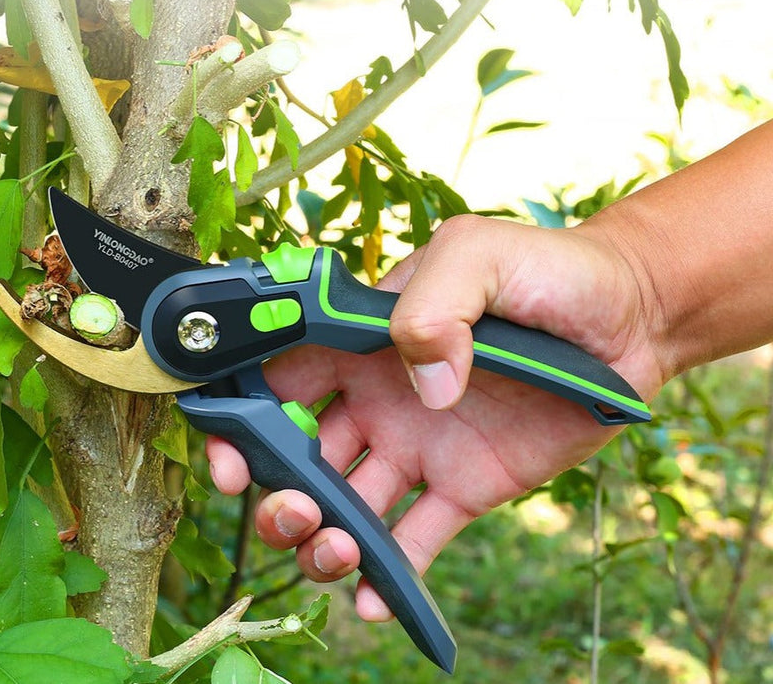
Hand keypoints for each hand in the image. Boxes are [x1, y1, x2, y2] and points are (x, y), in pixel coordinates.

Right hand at [206, 214, 664, 620]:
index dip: (243, 419)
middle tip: (292, 511)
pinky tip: (376, 601)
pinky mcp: (465, 486)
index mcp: (364, 342)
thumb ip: (433, 304)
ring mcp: (420, 446)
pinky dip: (391, 575)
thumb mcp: (479, 254)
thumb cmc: (548, 270)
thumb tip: (425, 390)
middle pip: (301, 456)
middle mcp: (379, 399)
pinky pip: (416, 536)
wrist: (628, 317)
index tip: (229, 457)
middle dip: (278, 494)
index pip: (280, 380)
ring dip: (324, 540)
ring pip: (348, 506)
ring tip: (336, 551)